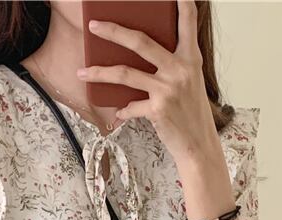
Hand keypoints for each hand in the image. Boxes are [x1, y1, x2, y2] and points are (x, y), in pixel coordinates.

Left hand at [76, 0, 217, 167]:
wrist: (198, 145)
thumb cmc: (192, 113)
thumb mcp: (190, 82)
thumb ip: (172, 65)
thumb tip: (140, 55)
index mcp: (191, 58)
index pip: (187, 23)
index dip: (182, 4)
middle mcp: (180, 69)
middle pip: (140, 41)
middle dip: (113, 31)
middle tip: (94, 25)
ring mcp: (168, 89)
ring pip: (124, 73)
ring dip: (99, 73)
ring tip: (82, 73)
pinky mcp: (157, 109)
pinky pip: (130, 106)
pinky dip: (123, 110)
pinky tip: (119, 112)